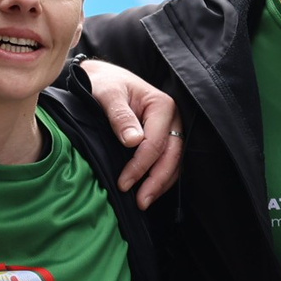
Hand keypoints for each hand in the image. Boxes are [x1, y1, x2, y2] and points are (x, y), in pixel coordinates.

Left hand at [78, 59, 183, 206]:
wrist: (106, 79)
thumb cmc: (106, 84)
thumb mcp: (108, 95)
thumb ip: (119, 116)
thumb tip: (133, 141)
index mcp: (163, 106)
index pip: (155, 144)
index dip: (140, 166)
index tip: (123, 184)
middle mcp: (173, 118)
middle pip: (172, 156)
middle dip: (156, 181)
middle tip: (141, 202)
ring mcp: (172, 129)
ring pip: (174, 162)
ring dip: (161, 184)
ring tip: (144, 202)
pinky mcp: (166, 138)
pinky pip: (169, 161)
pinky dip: (161, 177)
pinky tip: (149, 190)